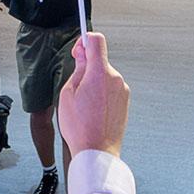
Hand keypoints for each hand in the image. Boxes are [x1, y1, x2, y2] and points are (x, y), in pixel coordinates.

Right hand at [59, 33, 128, 157]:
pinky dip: (101, 94)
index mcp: (100, 73)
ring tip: (83, 105)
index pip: (96, 41)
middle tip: (74, 88)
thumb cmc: (79, 126)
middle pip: (100, 61)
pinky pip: (111, 89)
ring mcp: (122, 91)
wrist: (97, 152)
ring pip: (104, 76)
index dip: (84, 41)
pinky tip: (93, 111)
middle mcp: (116, 79)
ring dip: (94, 83)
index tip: (77, 53)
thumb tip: (83, 55)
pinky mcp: (125, 102)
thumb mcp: (68, 93)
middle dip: (86, 68)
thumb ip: (78, 69)